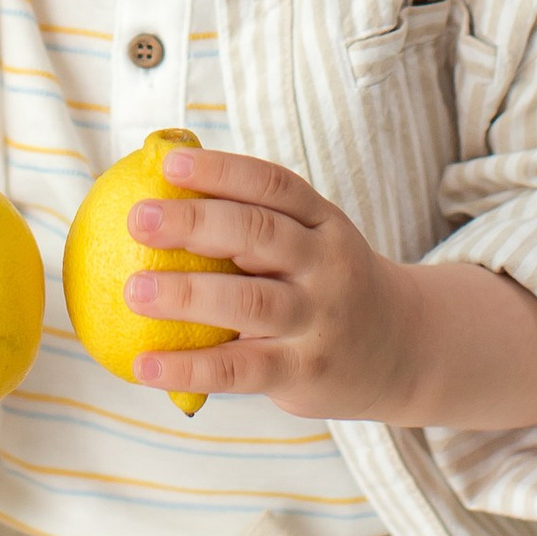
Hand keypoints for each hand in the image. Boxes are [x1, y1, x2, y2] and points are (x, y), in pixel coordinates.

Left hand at [124, 147, 417, 421]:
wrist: (403, 350)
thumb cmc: (328, 286)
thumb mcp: (312, 243)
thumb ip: (255, 225)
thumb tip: (158, 197)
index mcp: (322, 223)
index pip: (272, 186)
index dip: (221, 170)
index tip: (167, 164)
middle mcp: (325, 265)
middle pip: (260, 234)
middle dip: (195, 223)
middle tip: (137, 219)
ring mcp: (318, 319)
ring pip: (250, 301)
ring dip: (187, 294)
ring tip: (133, 290)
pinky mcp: (304, 371)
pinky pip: (240, 370)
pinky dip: (189, 367)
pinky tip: (144, 363)